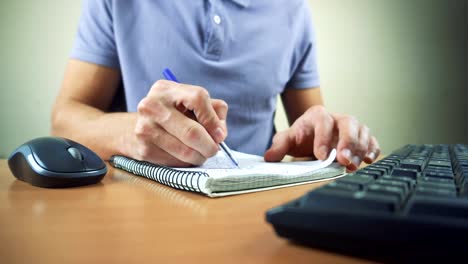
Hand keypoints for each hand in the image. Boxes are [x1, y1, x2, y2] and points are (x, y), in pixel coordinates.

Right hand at [128, 80, 227, 166]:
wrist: (140, 128)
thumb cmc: (175, 114)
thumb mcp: (192, 103)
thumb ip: (213, 111)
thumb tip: (219, 134)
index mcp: (166, 89)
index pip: (198, 98)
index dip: (213, 119)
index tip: (220, 134)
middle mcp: (152, 106)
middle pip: (192, 132)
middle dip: (210, 145)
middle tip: (214, 149)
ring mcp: (145, 128)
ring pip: (185, 151)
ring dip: (200, 157)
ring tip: (201, 154)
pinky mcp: (144, 149)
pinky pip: (175, 162)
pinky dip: (186, 163)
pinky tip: (184, 156)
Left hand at [264, 105, 379, 170]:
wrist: (311, 137)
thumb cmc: (300, 137)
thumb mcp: (286, 140)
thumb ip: (278, 146)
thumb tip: (269, 157)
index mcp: (317, 115)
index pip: (323, 121)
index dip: (324, 138)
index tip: (322, 156)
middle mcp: (337, 118)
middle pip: (348, 122)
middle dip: (348, 141)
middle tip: (343, 160)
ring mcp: (351, 127)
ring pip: (362, 131)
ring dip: (360, 148)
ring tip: (352, 165)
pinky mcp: (361, 137)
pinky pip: (372, 140)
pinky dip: (373, 149)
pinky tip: (369, 160)